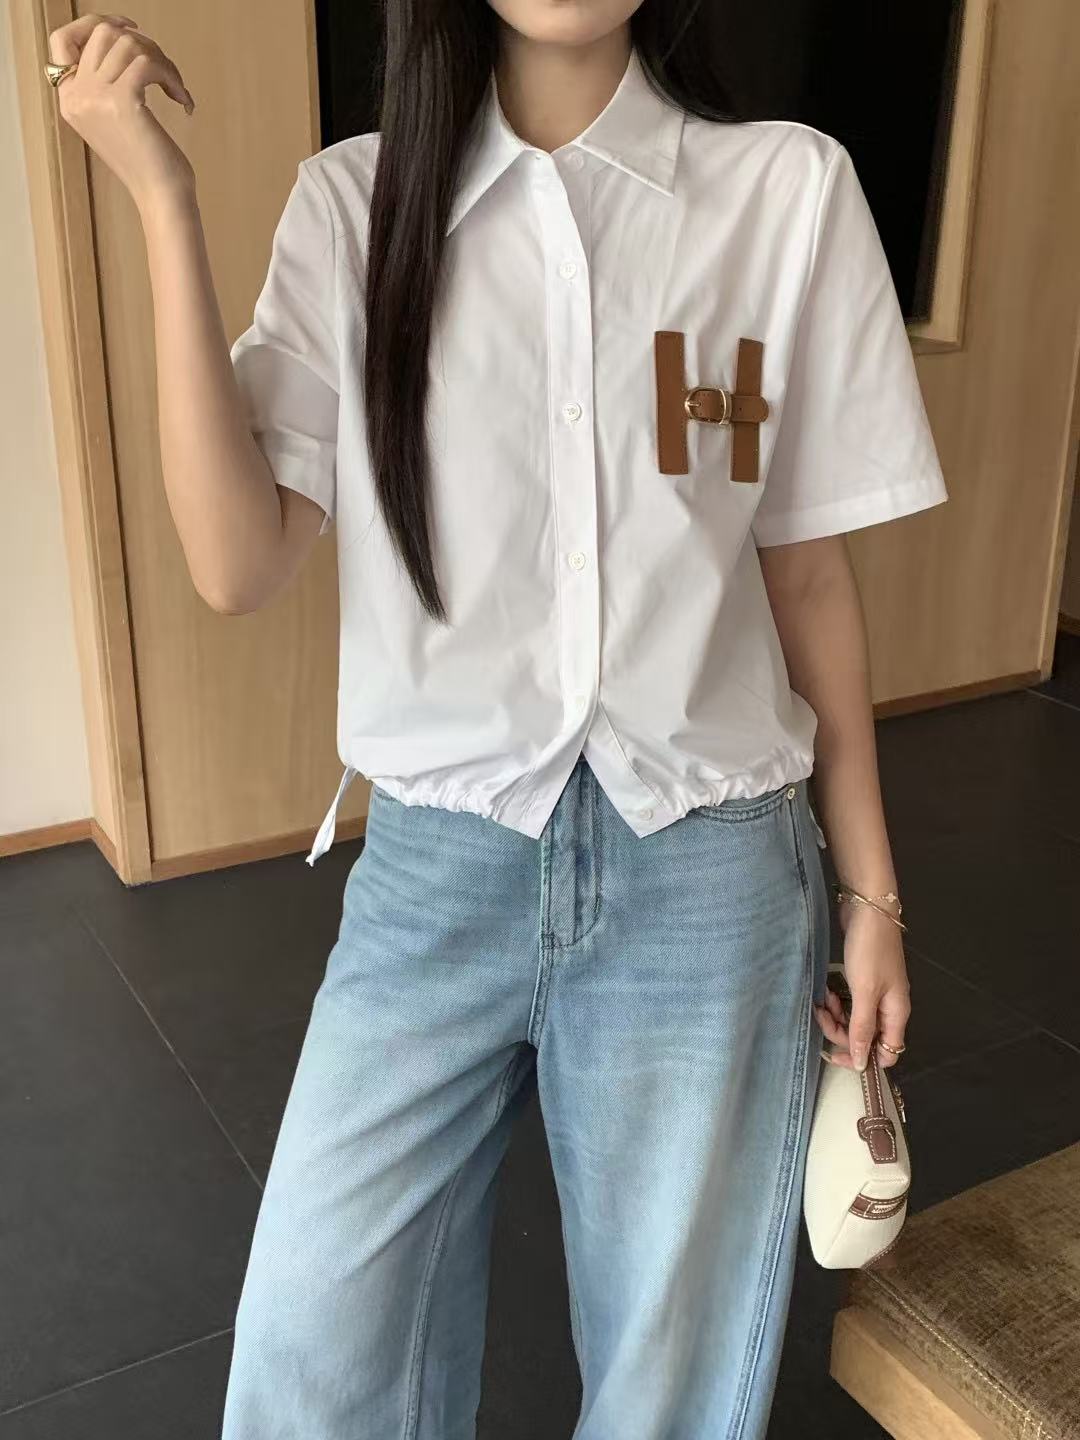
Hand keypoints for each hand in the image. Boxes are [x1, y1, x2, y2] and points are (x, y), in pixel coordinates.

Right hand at [48, 13, 195, 210]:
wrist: (160, 196)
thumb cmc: (148, 162)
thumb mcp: (115, 119)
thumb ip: (107, 83)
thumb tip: (127, 39)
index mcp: (70, 99)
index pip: (63, 40)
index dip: (95, 24)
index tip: (129, 28)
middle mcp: (77, 96)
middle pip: (103, 34)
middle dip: (142, 42)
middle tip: (164, 69)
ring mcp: (95, 98)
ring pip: (128, 44)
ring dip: (162, 61)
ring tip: (176, 89)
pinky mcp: (121, 102)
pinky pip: (147, 63)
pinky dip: (171, 76)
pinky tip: (182, 101)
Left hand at [813, 902, 909, 1070]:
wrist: (869, 909)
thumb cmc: (869, 951)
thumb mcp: (865, 992)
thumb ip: (863, 1029)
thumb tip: (862, 1064)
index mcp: (896, 1014)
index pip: (886, 1053)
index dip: (861, 1058)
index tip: (833, 1052)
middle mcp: (889, 1007)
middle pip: (866, 1037)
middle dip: (841, 1031)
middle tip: (822, 1014)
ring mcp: (876, 992)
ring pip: (854, 1018)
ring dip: (836, 1014)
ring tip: (823, 998)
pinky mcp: (863, 979)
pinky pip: (849, 1001)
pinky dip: (837, 1000)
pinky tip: (826, 989)